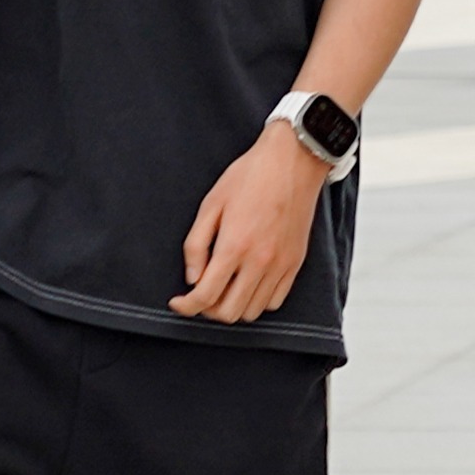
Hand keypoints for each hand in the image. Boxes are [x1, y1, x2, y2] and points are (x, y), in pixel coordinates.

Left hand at [174, 123, 332, 322]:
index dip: (186, 306)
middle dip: (207, 310)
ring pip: (252, 311)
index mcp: (234, 246)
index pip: (205, 296)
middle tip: (200, 294)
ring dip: (233, 307)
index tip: (178, 302)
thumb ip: (196, 245)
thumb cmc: (249, 177)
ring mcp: (281, 265)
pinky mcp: (295, 263)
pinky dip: (257, 301)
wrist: (293, 161)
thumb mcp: (211, 205)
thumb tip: (192, 279)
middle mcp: (260, 262)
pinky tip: (247, 284)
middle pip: (229, 312)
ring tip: (224, 289)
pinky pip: (275, 301)